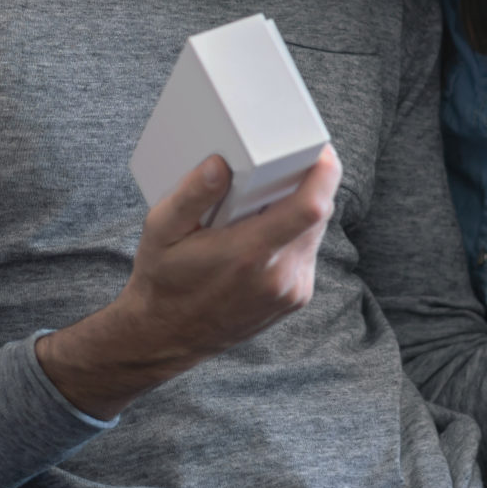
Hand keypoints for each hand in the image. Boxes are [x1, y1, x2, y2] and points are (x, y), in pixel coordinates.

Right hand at [36, 148, 342, 418]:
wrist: (166, 337)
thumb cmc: (163, 279)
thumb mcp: (161, 230)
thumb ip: (192, 195)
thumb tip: (220, 163)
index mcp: (249, 254)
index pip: (311, 207)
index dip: (325, 172)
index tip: (320, 150)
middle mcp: (279, 276)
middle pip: (318, 214)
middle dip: (307, 185)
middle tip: (281, 167)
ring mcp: (291, 292)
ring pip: (315, 234)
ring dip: (300, 211)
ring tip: (266, 201)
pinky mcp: (295, 299)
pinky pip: (306, 254)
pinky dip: (293, 236)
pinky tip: (265, 232)